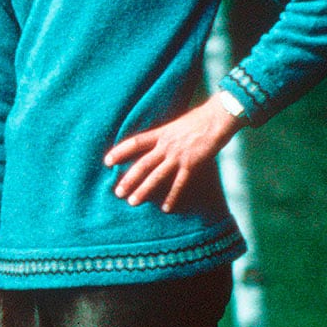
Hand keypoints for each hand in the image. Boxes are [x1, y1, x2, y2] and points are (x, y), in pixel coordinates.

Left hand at [103, 96, 243, 212]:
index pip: (134, 143)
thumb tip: (157, 144)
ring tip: (132, 202)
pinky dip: (172, 196)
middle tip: (117, 192)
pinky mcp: (192, 164)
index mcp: (161, 133)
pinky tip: (166, 208)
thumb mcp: (176, 124)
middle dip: (128, 179)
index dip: (120, 152)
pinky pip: (179, 184)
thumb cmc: (199, 119)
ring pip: (156, 176)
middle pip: (142, 164)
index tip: (107, 161)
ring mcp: (178, 156)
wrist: (218, 118)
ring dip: (144, 190)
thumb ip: (165, 135)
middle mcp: (166, 145)